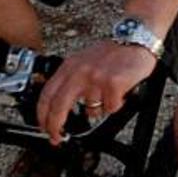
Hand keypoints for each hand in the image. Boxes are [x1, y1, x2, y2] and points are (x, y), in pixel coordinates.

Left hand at [35, 38, 158, 144]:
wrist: (135, 38)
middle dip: (55, 126)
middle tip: (57, 137)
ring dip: (99, 109)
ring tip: (107, 96)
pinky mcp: (113, 83)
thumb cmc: (111, 53)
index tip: (44, 128)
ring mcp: (96, 77)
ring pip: (91, 110)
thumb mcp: (83, 62)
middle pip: (59, 107)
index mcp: (69, 67)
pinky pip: (110, 108)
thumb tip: (58, 108)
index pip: (47, 94)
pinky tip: (119, 94)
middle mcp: (79, 72)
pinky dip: (115, 105)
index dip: (42, 115)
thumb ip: (70, 81)